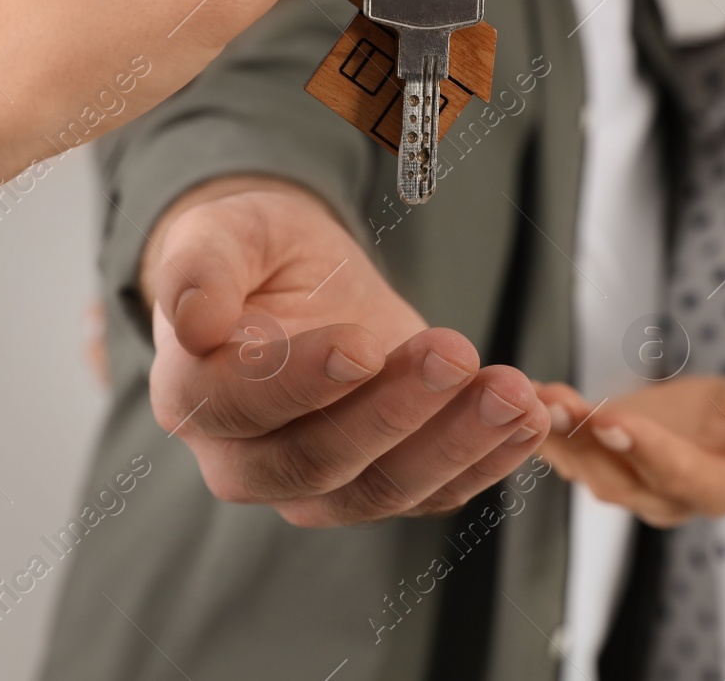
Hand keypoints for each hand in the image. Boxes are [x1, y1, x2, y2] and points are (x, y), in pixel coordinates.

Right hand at [145, 177, 550, 526]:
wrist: (293, 282)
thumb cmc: (251, 256)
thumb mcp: (221, 233)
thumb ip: (202, 268)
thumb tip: (195, 320)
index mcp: (194, 396)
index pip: (242, 406)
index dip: (302, 381)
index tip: (362, 345)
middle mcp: (247, 460)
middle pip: (320, 461)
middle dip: (397, 412)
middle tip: (455, 352)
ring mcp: (317, 484)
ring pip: (384, 489)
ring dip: (457, 444)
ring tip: (513, 393)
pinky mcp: (380, 484)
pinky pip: (434, 492)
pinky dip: (488, 461)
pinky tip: (530, 420)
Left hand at [537, 364, 724, 536]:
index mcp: (721, 489)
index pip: (682, 478)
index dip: (647, 452)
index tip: (612, 420)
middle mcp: (669, 497)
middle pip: (621, 478)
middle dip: (583, 442)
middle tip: (553, 406)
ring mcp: (634, 481)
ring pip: (587, 466)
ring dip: (554, 433)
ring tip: (530, 395)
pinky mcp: (608, 457)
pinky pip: (571, 447)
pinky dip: (545, 424)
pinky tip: (521, 395)